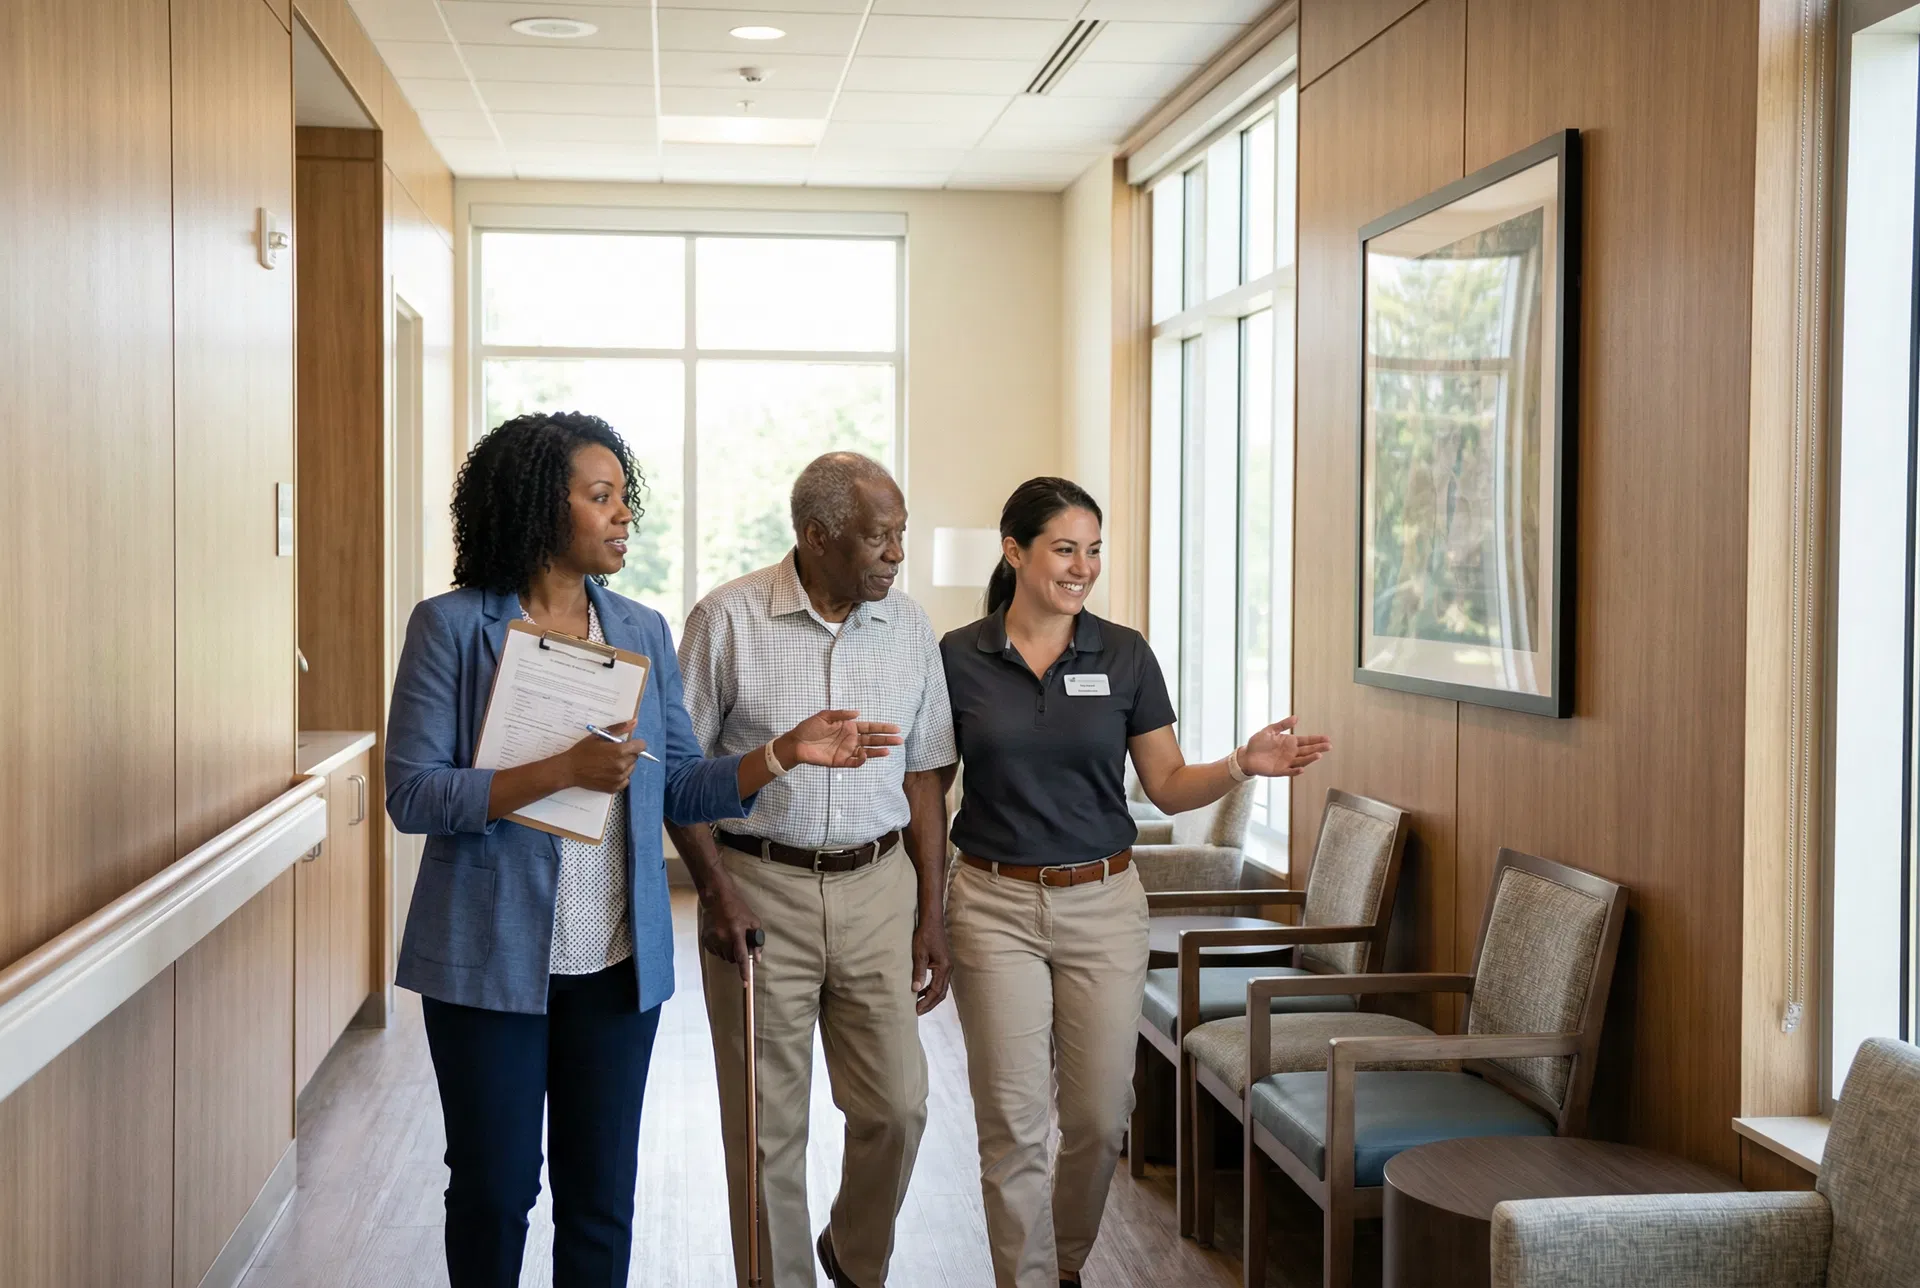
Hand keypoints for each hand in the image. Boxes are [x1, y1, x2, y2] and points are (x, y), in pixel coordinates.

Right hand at [559, 719, 646, 791]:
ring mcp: (619, 778)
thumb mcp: (600, 736)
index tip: (628, 744)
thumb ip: (619, 729)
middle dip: (627, 754)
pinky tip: (608, 772)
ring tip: (608, 763)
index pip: (641, 746)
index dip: (635, 744)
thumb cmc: (583, 751)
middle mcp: (622, 765)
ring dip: (624, 765)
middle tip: (613, 753)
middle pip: (635, 757)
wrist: (569, 769)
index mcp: (620, 751)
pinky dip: (620, 777)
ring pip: (630, 769)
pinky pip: (625, 780)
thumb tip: (634, 722)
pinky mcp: (614, 788)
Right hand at [699, 881, 763, 980]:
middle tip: (739, 942)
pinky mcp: (705, 940)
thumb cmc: (738, 909)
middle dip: (737, 954)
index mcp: (737, 933)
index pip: (741, 956)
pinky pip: (715, 952)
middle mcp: (723, 938)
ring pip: (724, 956)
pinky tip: (721, 936)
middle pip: (732, 959)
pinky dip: (720, 948)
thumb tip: (757, 959)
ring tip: (730, 936)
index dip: (744, 970)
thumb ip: (757, 941)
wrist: (717, 898)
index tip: (745, 982)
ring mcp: (712, 939)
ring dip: (729, 951)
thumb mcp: (753, 922)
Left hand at [776, 709, 903, 769]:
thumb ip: (841, 714)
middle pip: (872, 739)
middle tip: (899, 740)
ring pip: (866, 752)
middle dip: (885, 739)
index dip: (882, 727)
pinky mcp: (840, 761)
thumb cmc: (808, 728)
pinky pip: (854, 762)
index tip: (895, 728)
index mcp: (849, 727)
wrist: (796, 743)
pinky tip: (866, 755)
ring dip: (877, 751)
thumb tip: (857, 713)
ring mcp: (846, 751)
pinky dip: (861, 760)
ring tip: (889, 751)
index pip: (870, 727)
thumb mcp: (824, 716)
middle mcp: (850, 739)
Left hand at [912, 916, 951, 1014]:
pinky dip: (931, 988)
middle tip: (917, 1011)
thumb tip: (916, 990)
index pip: (936, 991)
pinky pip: (938, 981)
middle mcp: (948, 969)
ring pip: (941, 988)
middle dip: (930, 1004)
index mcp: (944, 968)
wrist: (932, 922)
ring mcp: (947, 967)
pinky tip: (921, 990)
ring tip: (918, 1004)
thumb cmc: (925, 935)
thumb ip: (918, 972)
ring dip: (930, 997)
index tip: (916, 1010)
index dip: (927, 1002)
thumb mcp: (919, 953)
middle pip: (941, 993)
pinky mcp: (943, 964)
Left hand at [1237, 716, 1331, 778]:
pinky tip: (1301, 769)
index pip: (1306, 741)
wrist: (1246, 755)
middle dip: (1318, 748)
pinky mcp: (1279, 771)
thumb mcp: (1270, 730)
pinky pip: (1289, 771)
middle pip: (1307, 751)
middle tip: (1329, 746)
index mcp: (1289, 742)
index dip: (1316, 740)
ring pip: (1301, 761)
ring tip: (1318, 755)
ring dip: (1310, 759)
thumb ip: (1283, 725)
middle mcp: (1290, 753)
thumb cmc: (1257, 743)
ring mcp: (1286, 762)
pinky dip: (1295, 771)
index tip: (1327, 738)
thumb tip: (1296, 718)